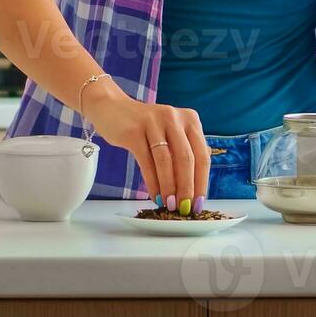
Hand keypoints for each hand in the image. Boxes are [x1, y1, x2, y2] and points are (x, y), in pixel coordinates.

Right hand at [81, 82, 210, 212]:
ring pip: (166, 162)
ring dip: (169, 188)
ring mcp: (153, 123)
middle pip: (186, 159)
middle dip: (186, 188)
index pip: (202, 155)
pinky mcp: (134, 131)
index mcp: (190, 119)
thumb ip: (184, 152)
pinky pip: (146, 162)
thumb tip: (195, 188)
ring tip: (169, 205)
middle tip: (184, 208)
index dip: (202, 182)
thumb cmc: (146, 126)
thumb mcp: (171, 133)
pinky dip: (152, 183)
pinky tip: (154, 196)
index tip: (199, 203)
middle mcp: (174, 118)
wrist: (113, 108)